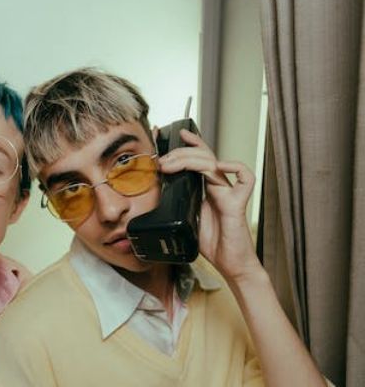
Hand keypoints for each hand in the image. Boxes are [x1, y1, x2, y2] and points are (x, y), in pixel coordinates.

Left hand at [157, 129, 261, 280]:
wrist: (230, 264)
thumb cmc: (212, 243)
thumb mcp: (185, 219)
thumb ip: (176, 204)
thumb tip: (154, 196)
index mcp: (206, 188)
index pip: (198, 158)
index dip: (187, 143)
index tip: (169, 134)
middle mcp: (218, 186)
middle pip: (202, 156)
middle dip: (180, 153)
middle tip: (162, 160)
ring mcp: (228, 192)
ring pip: (213, 163)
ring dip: (189, 159)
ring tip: (170, 165)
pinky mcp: (238, 203)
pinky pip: (244, 178)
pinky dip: (234, 167)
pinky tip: (219, 166)